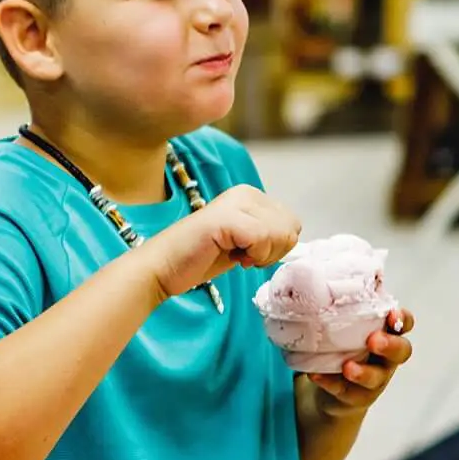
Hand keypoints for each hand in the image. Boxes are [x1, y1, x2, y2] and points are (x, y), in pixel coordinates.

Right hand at [139, 184, 300, 300]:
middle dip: (272, 252)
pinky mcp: (227, 218)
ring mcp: (237, 203)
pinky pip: (262, 239)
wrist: (163, 267)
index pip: (292, 224)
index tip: (249, 254)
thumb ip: (268, 234)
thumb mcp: (243, 242)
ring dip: (262, 256)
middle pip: (291, 228)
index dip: (277, 248)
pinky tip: (232, 257)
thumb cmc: (200, 258)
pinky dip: (253, 256)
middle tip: (243, 256)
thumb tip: (294, 235)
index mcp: (251, 195)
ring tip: (236, 255)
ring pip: (281, 234)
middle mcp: (246, 193)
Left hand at [309, 307, 415, 418]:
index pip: (405, 324)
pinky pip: (346, 392)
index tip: (392, 314)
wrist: (331, 389)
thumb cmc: (341, 346)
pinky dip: (330, 383)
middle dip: (390, 345)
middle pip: (401, 352)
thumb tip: (314, 265)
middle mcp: (386, 358)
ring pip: (377, 378)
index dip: (403, 319)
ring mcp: (374, 380)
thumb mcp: (343, 323)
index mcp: (386, 333)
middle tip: (374, 340)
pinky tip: (316, 375)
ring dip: (364, 372)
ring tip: (347, 367)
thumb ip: (340, 303)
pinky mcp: (355, 397)